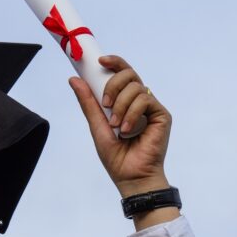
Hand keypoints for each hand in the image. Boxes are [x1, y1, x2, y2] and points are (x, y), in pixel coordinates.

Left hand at [69, 55, 171, 200]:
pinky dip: (132, 113)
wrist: (131, 176)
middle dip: (113, 84)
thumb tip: (74, 79)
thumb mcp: (96, 125)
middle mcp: (139, 101)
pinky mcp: (163, 115)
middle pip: (130, 74)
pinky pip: (145, 100)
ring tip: (116, 127)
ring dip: (121, 106)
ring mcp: (152, 107)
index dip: (114, 62)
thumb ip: (88, 103)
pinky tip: (128, 130)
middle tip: (105, 105)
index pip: (122, 74)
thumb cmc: (115, 155)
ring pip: (136, 87)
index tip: (100, 61)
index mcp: (124, 101)